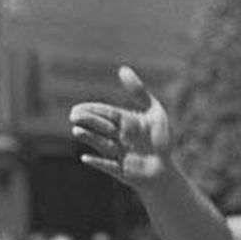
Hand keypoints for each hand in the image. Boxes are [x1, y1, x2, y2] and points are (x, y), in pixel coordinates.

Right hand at [69, 65, 172, 186]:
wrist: (166, 170)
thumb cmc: (162, 142)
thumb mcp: (156, 113)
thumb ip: (140, 93)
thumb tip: (122, 68)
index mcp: (124, 122)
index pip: (105, 113)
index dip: (92, 110)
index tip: (78, 108)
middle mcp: (118, 137)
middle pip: (100, 127)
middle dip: (88, 121)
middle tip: (74, 116)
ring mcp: (118, 154)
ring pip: (101, 144)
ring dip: (89, 138)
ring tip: (76, 131)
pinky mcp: (121, 171)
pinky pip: (108, 166)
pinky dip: (97, 162)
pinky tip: (85, 158)